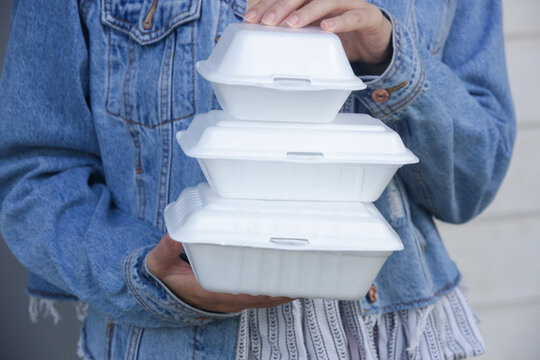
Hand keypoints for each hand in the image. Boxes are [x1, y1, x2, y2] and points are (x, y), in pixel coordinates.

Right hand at [146, 234, 292, 312]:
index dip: (267, 288)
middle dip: (284, 286)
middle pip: (263, 297)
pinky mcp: (234, 297)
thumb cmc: (166, 278)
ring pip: (265, 299)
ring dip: (284, 290)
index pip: (245, 293)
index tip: (285, 277)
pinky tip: (290, 281)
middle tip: (304, 270)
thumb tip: (176, 235)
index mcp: (211, 292)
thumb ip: (166, 249)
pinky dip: (276, 292)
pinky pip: (260, 298)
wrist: (164, 293)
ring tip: (304, 274)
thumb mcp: (159, 263)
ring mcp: (232, 300)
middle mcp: (226, 299)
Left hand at [244, 0, 392, 71]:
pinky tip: (326, 28)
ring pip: (326, 2)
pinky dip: (339, 22)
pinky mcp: (368, 16)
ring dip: (307, 13)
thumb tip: (264, 36)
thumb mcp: (314, 33)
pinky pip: (353, 16)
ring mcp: (351, 3)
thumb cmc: (341, 35)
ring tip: (291, 24)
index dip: (268, 5)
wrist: (375, 41)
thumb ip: (295, 31)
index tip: (250, 19)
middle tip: (266, 22)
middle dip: (282, 7)